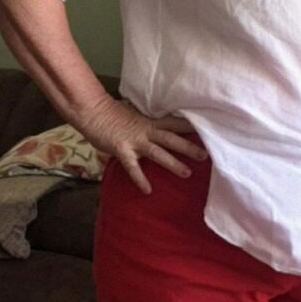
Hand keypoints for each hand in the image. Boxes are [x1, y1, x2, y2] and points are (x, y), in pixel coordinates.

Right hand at [77, 95, 206, 194]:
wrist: (92, 111)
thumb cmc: (111, 114)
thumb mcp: (134, 117)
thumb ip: (146, 125)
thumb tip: (157, 131)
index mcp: (150, 122)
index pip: (174, 123)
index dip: (190, 127)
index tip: (208, 130)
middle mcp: (146, 130)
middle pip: (172, 138)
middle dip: (189, 147)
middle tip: (206, 155)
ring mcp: (134, 140)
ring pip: (158, 152)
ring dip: (173, 163)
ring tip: (187, 173)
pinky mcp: (122, 149)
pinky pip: (133, 166)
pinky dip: (140, 178)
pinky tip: (148, 190)